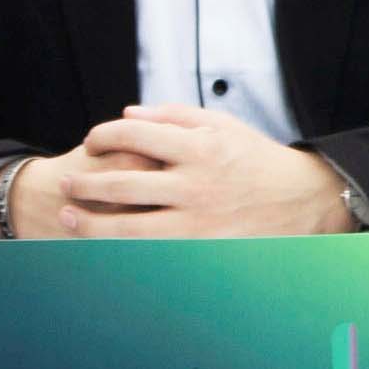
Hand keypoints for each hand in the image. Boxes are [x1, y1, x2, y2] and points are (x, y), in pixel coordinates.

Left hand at [47, 108, 356, 239]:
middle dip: (85, 184)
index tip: (89, 143)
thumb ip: (174, 116)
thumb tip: (127, 115)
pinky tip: (102, 246)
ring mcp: (197, 222)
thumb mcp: (222, 125)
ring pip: (128, 228)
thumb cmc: (257, 160)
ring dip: (91, 224)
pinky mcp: (202, 250)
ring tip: (69, 218)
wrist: (303, 200)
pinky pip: (151, 253)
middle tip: (65, 185)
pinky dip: (121, 251)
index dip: (102, 136)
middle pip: (122, 184)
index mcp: (198, 147)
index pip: (133, 135)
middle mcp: (194, 185)